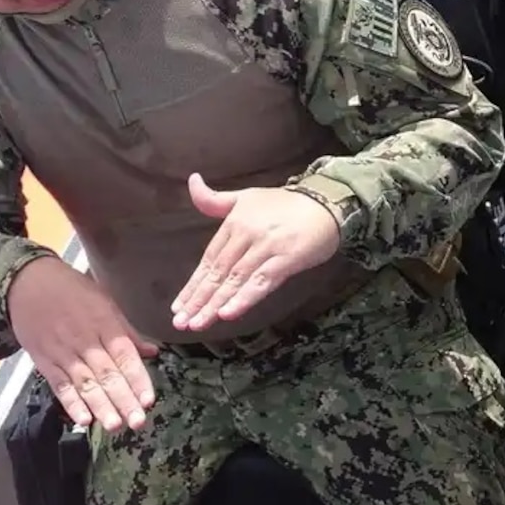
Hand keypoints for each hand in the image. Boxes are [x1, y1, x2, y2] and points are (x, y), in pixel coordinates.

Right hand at [6, 256, 158, 432]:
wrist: (28, 283)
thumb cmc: (72, 290)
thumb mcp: (104, 302)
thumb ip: (127, 331)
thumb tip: (153, 352)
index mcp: (104, 323)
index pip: (124, 356)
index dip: (137, 379)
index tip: (149, 399)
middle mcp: (85, 340)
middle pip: (107, 374)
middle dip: (123, 399)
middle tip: (138, 422)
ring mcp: (64, 353)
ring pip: (85, 383)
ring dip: (100, 406)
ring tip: (114, 425)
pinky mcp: (45, 362)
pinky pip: (60, 385)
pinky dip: (71, 403)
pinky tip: (82, 419)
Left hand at [171, 173, 341, 331]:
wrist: (326, 202)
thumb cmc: (285, 204)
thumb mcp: (246, 197)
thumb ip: (216, 200)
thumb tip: (192, 181)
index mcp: (234, 223)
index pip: (208, 259)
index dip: (193, 285)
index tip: (178, 306)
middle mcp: (246, 235)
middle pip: (218, 272)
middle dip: (198, 300)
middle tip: (181, 322)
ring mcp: (266, 247)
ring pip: (235, 280)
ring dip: (215, 304)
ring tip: (197, 323)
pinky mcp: (286, 258)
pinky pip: (261, 281)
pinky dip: (244, 298)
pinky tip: (228, 313)